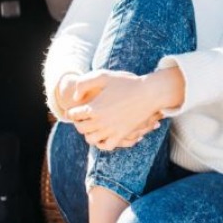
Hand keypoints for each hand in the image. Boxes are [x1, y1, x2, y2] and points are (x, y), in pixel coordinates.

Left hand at [57, 68, 183, 150]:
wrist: (149, 93)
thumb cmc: (126, 83)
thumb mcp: (103, 76)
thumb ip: (83, 84)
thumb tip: (75, 98)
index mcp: (93, 107)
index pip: (73, 114)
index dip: (73, 111)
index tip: (77, 108)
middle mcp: (100, 121)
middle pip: (80, 128)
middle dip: (79, 122)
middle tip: (83, 117)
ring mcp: (111, 130)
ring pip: (90, 139)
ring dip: (89, 133)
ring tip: (93, 126)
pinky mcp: (121, 135)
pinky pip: (106, 146)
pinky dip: (101, 143)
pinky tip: (103, 135)